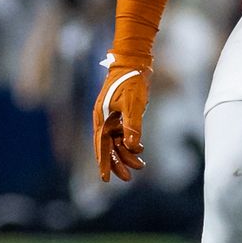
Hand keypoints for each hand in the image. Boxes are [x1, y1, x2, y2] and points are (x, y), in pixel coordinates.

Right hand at [92, 55, 150, 182]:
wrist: (133, 63)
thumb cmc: (131, 81)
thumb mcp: (132, 104)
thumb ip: (132, 126)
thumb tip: (131, 146)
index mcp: (102, 119)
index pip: (101, 146)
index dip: (103, 163)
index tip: (105, 179)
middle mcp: (104, 121)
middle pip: (108, 148)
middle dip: (117, 164)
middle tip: (127, 179)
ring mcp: (111, 118)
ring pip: (117, 143)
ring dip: (127, 155)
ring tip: (140, 166)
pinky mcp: (120, 115)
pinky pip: (123, 135)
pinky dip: (130, 143)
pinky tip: (139, 151)